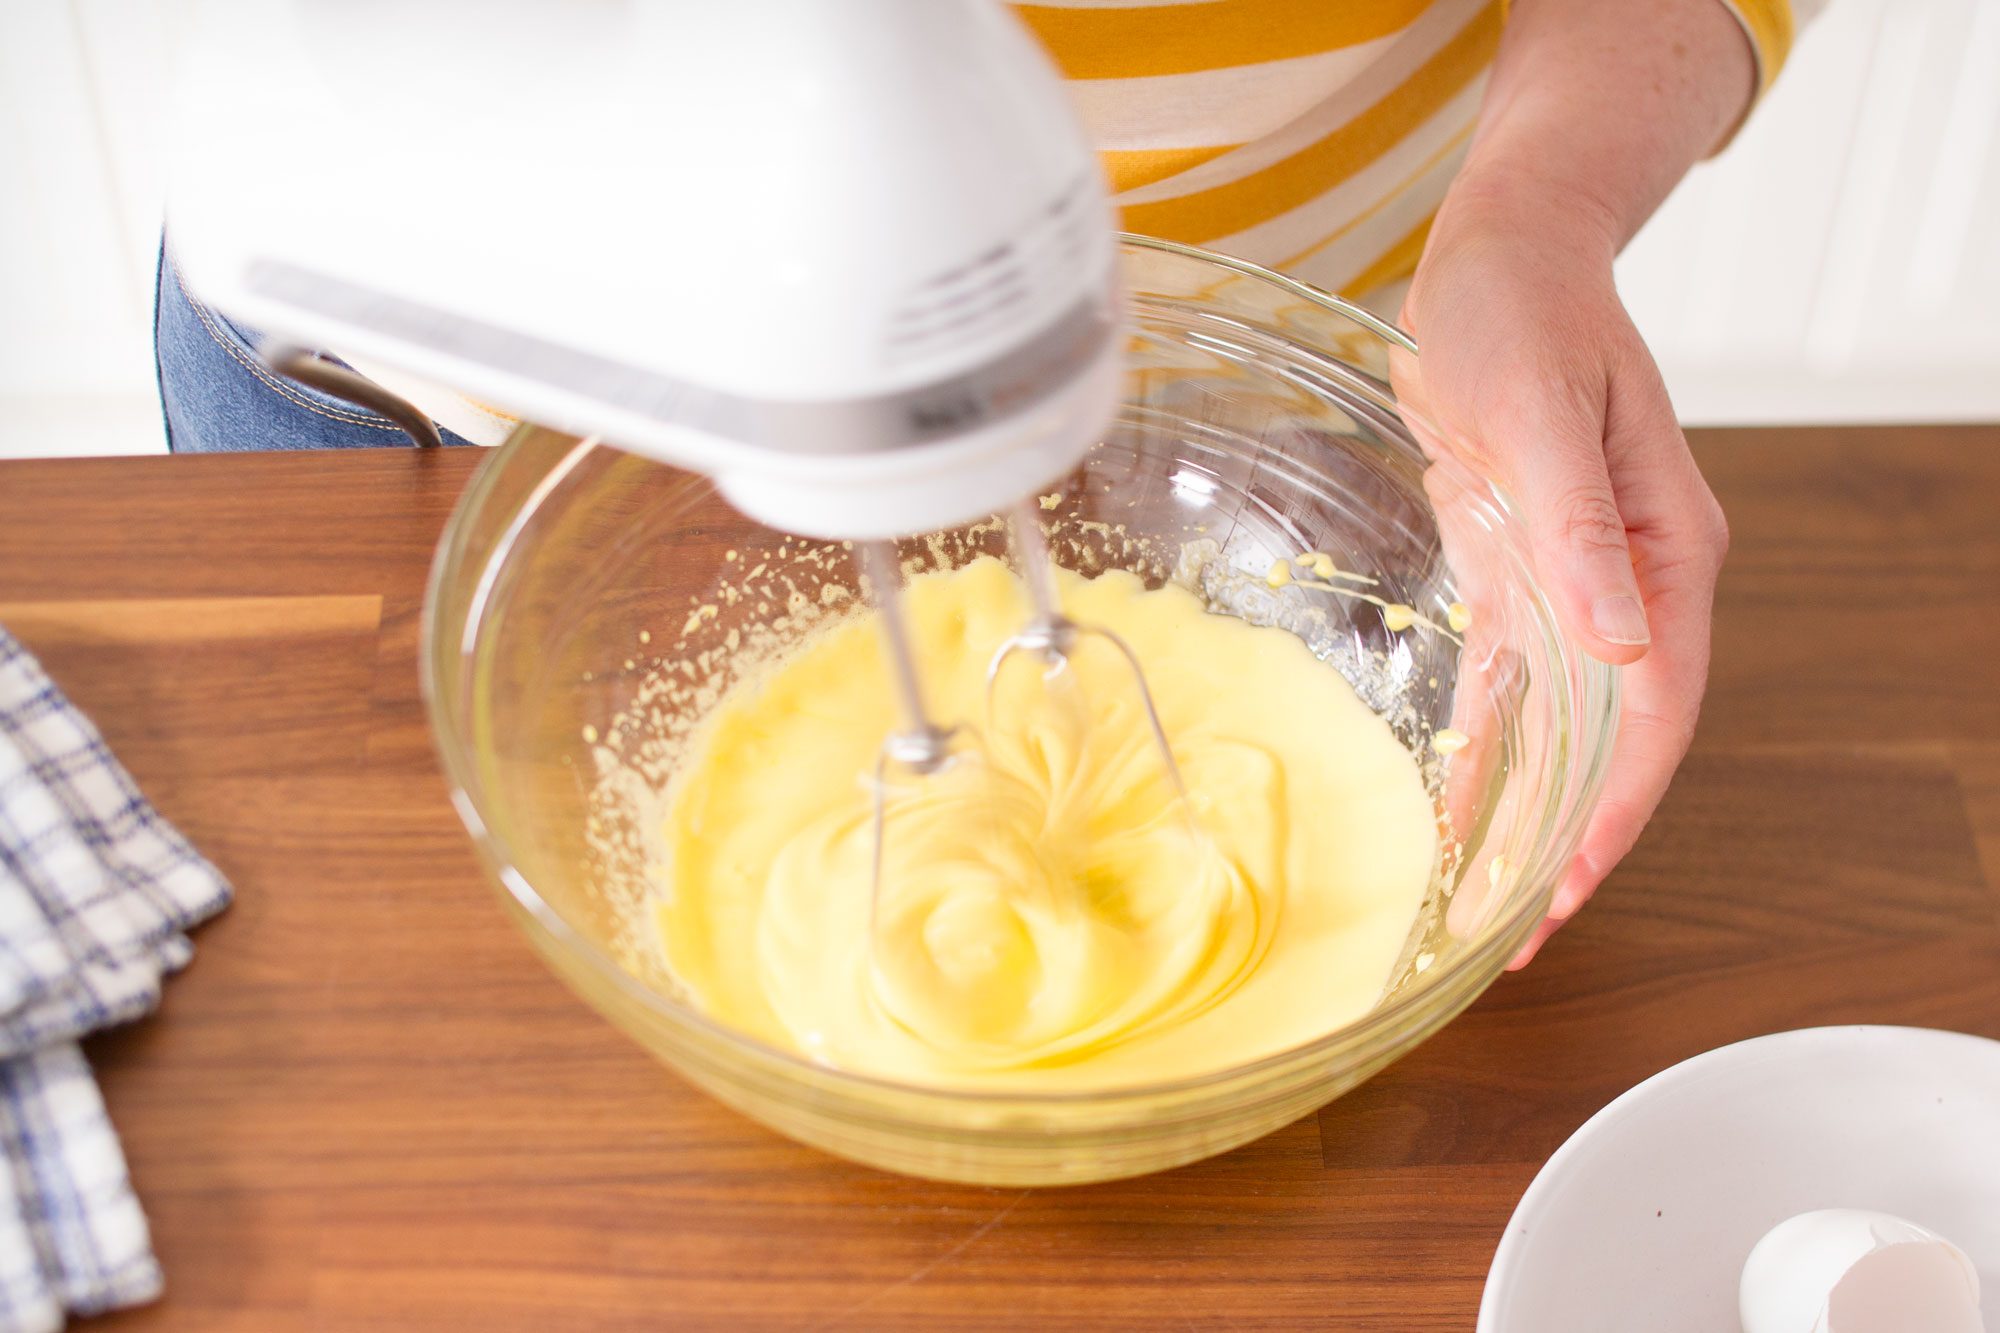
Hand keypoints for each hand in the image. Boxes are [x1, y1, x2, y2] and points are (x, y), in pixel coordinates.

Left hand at [1393, 179, 1728, 967]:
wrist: (1501, 255)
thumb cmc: (1523, 314)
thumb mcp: (1541, 413)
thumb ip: (1582, 527)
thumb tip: (1624, 641)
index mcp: (1666, 550)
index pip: (1657, 707)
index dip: (1617, 805)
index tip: (1570, 883)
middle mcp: (1633, 580)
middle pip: (1618, 736)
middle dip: (1575, 835)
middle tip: (1520, 931)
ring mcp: (1580, 578)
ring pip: (1567, 722)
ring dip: (1532, 805)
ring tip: (1489, 895)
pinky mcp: (1522, 567)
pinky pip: (1513, 678)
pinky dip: (1490, 741)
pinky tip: (1460, 798)